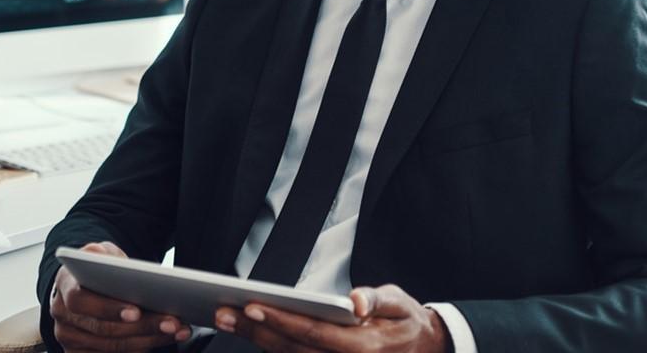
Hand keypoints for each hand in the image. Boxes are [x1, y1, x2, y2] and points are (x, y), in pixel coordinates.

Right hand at [50, 241, 192, 351]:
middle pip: (103, 329)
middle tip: (172, 322)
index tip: (137, 311)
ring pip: (112, 346)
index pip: (80, 301)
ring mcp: (70, 338)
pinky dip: (140, 348)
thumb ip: (101, 254)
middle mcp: (62, 316)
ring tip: (176, 330)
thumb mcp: (100, 253)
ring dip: (149, 339)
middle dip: (142, 326)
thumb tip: (98, 256)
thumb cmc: (97, 270)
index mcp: (64, 286)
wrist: (86, 285)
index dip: (108, 308)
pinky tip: (161, 339)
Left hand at [214, 284, 448, 352]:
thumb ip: (378, 299)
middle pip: (293, 349)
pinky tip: (250, 335)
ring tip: (229, 320)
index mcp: (364, 346)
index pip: (314, 333)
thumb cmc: (406, 321)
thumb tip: (357, 301)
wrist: (422, 349)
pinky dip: (273, 350)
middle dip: (256, 331)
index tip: (253, 306)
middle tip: (224, 312)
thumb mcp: (400, 302)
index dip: (282, 321)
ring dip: (257, 341)